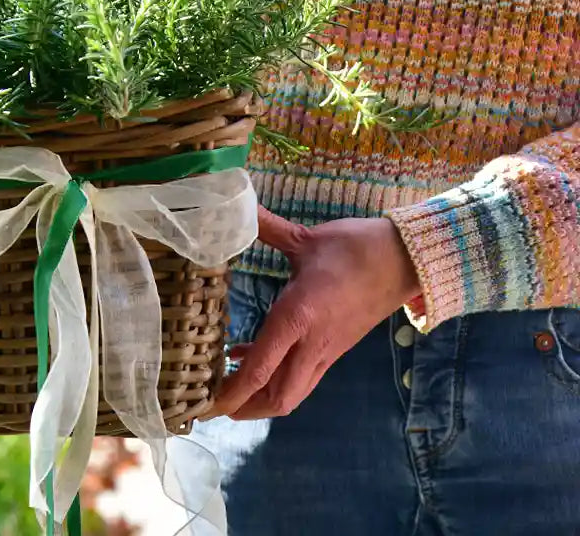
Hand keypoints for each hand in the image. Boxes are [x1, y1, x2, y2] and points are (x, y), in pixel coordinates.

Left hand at [211, 205, 420, 420]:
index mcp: (298, 318)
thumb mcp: (306, 238)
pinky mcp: (335, 347)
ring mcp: (326, 350)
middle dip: (245, 408)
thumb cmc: (355, 248)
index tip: (209, 404)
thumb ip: (266, 226)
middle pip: (277, 396)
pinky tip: (253, 356)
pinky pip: (303, 376)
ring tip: (230, 390)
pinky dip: (278, 377)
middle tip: (213, 404)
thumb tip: (238, 206)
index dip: (234, 391)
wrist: (404, 260)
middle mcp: (311, 343)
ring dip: (261, 399)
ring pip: (293, 392)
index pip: (261, 367)